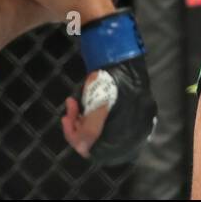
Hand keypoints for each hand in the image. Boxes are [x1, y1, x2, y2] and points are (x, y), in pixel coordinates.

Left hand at [60, 10, 157, 165]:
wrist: (118, 51)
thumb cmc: (110, 77)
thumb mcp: (98, 103)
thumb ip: (91, 128)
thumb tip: (82, 150)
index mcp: (132, 129)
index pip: (101, 149)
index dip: (79, 139)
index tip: (66, 120)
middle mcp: (134, 128)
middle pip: (99, 142)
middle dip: (79, 127)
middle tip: (68, 111)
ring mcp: (130, 119)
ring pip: (99, 131)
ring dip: (82, 119)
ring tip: (72, 103)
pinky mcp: (124, 110)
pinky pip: (103, 121)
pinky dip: (90, 114)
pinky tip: (81, 100)